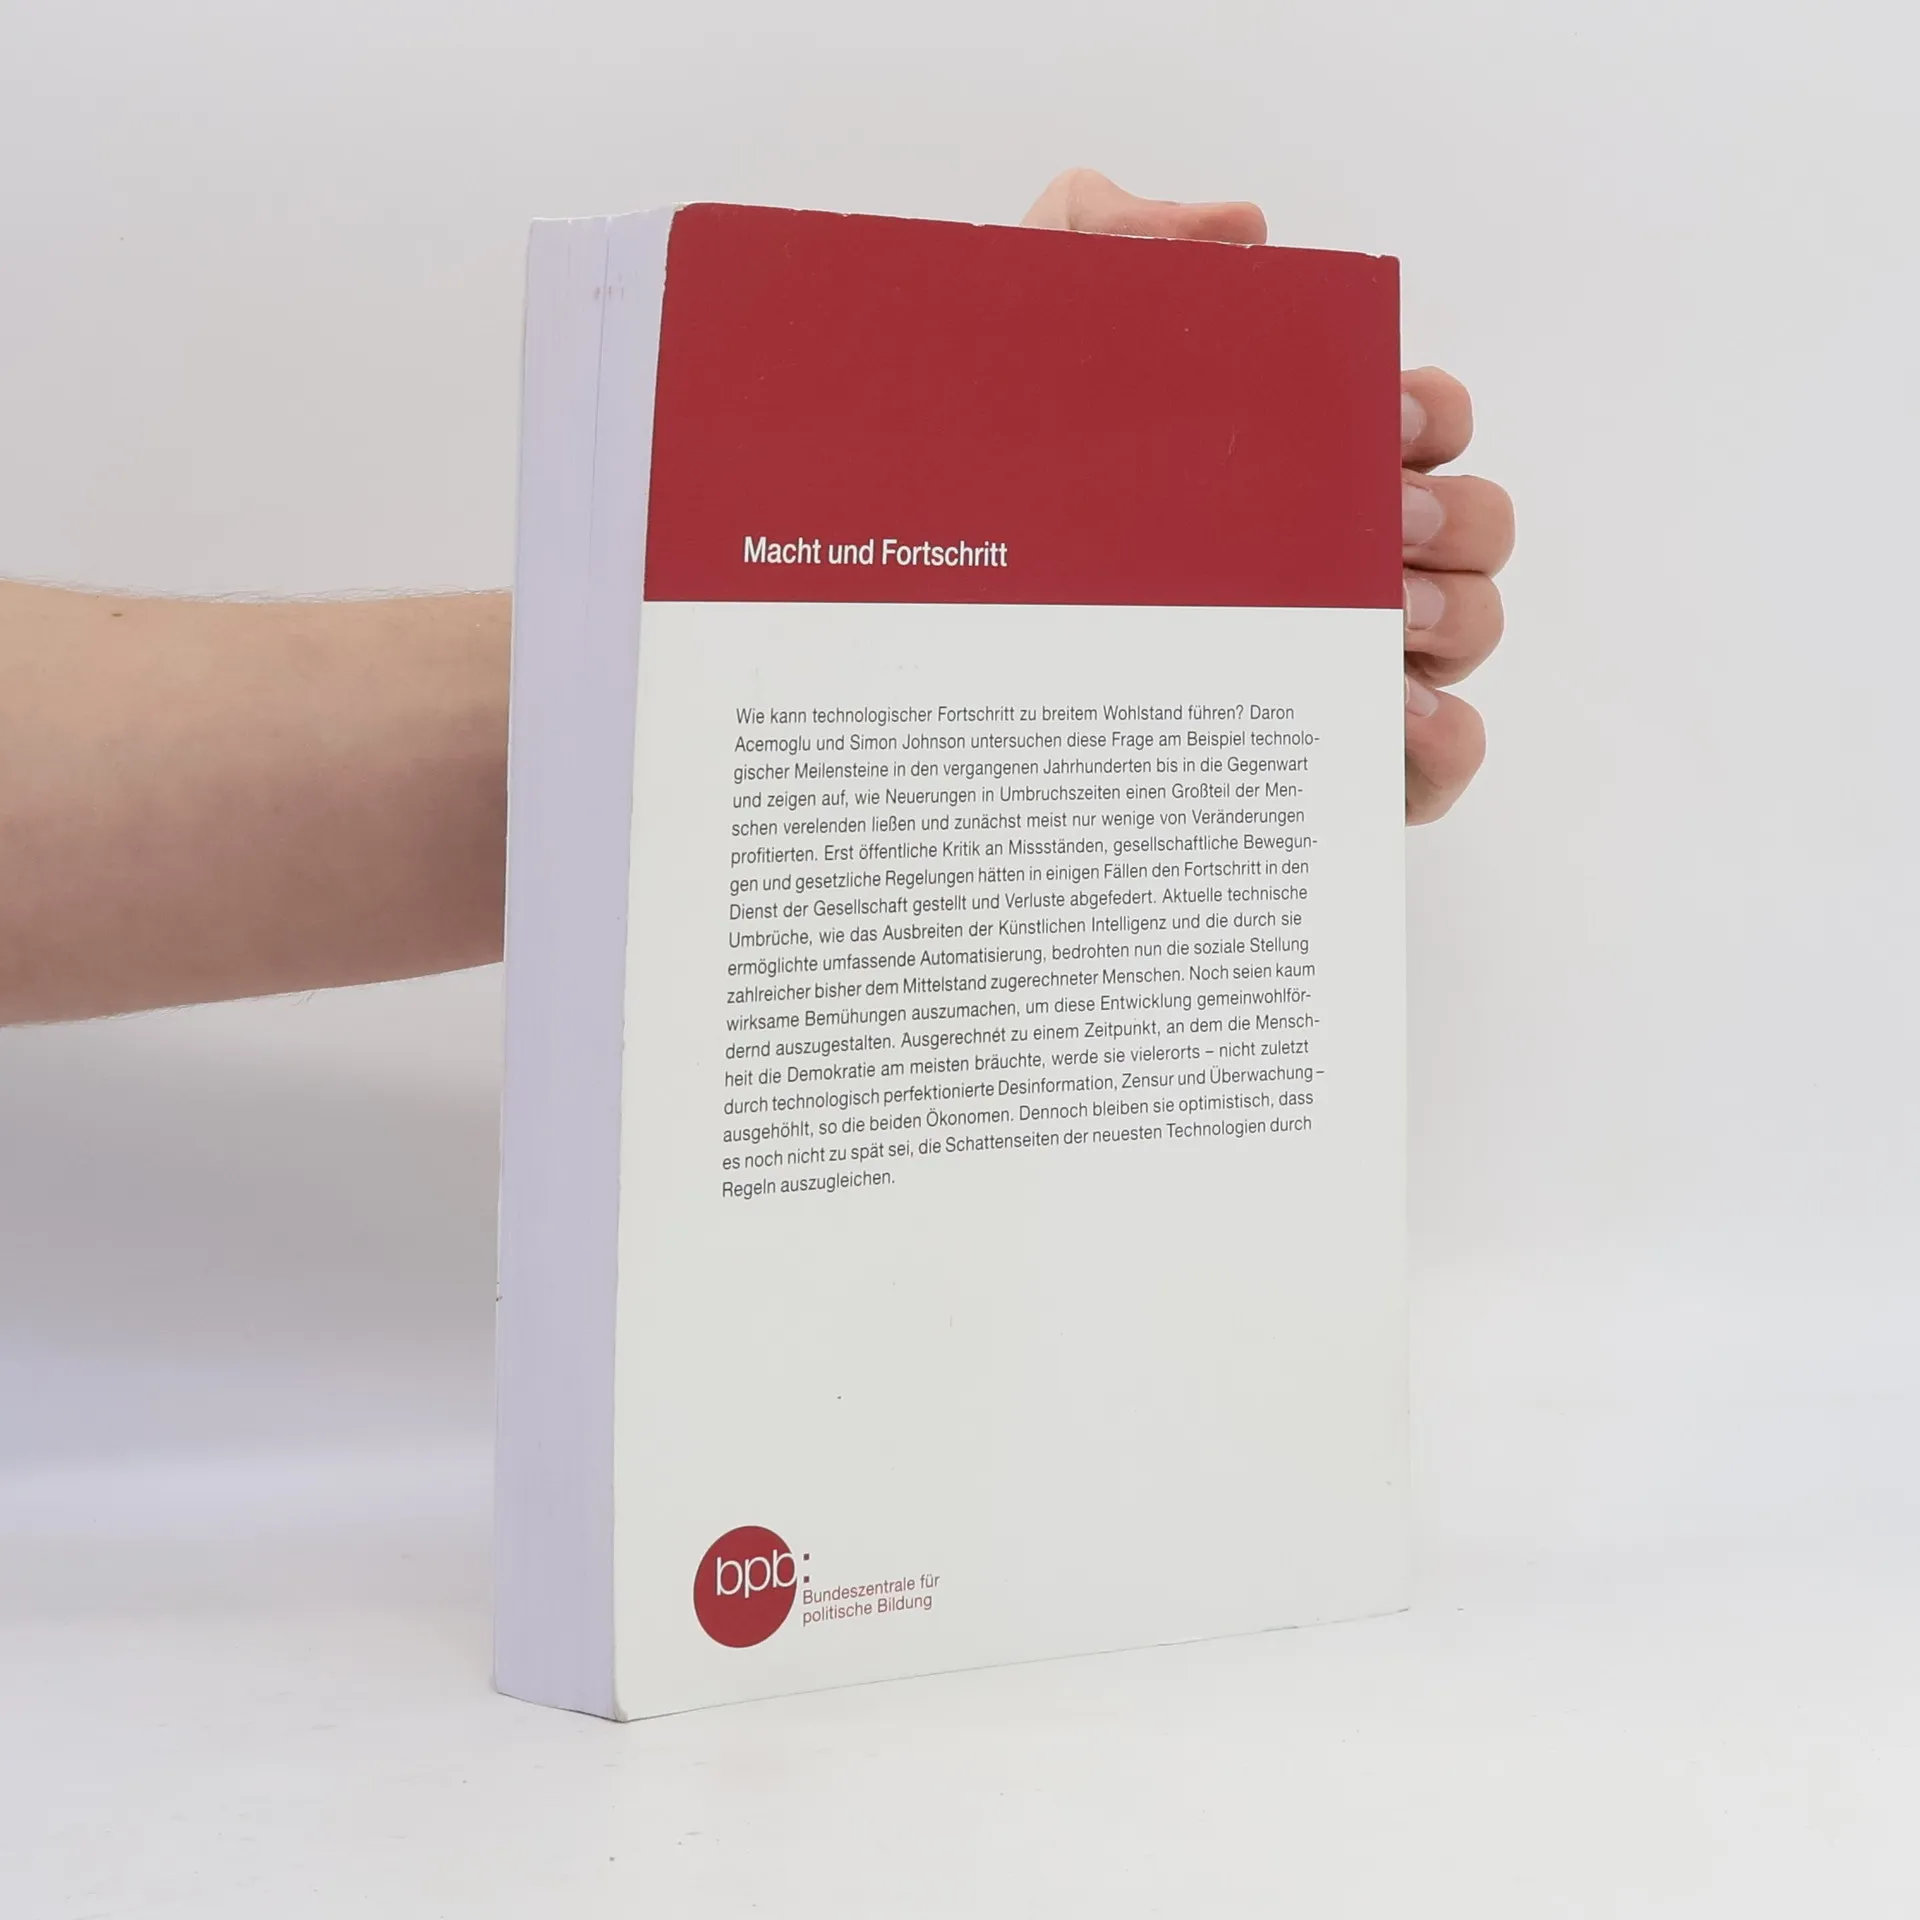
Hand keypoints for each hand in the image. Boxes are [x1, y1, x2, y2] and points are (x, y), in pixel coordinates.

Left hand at [1022, 169, 1511, 823]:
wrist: (905, 653)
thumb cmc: (972, 507)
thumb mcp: (1014, 351)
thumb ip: (1103, 243)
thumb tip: (1243, 232)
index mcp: (1287, 468)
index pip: (1418, 422)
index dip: (1426, 411)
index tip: (1378, 418)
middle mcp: (1331, 563)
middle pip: (1469, 525)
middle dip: (1449, 516)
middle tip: (1381, 527)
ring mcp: (1340, 670)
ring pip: (1471, 630)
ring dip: (1454, 616)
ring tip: (1382, 622)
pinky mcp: (1332, 773)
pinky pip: (1439, 763)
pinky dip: (1444, 738)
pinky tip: (1390, 716)